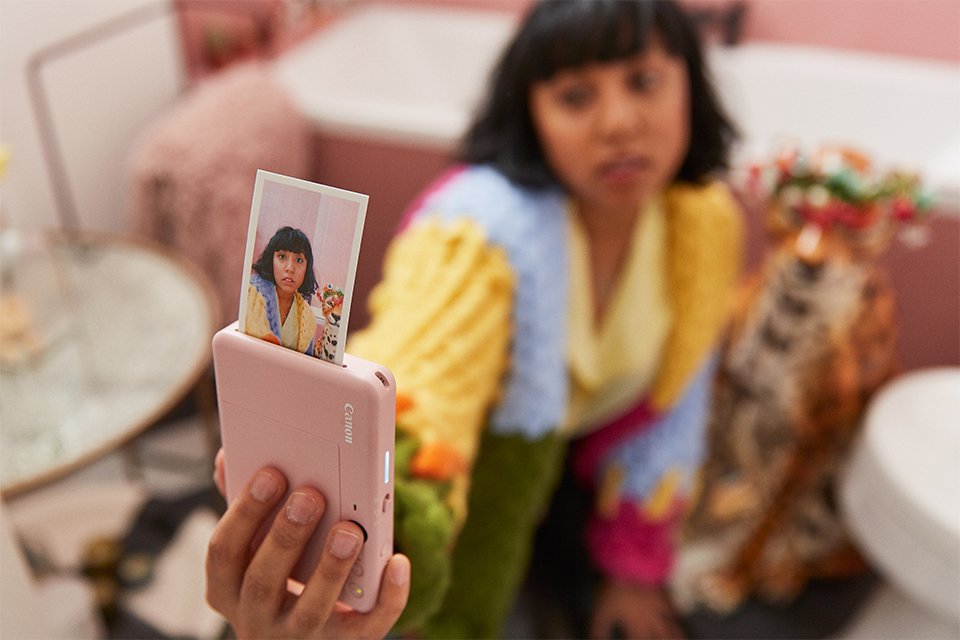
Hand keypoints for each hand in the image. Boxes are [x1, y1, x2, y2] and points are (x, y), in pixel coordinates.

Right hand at [205, 466, 409, 637]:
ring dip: (331, 567)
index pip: (223, 552)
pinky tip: (398, 563)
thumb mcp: (253, 548)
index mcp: (229, 587)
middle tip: (311, 496)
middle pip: (264, 581)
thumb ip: (244, 506)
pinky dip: (387, 597)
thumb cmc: (277, 575)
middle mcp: (256, 618)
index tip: (272, 473)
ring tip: (350, 529)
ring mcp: (299, 637)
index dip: (244, 512)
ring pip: (312, 609)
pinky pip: (366, 628)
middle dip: (287, 536)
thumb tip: (225, 457)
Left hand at [590, 580, 682, 639]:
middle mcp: (650, 621)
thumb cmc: (614, 589)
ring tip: (683, 639)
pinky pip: (672, 607)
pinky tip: (678, 615)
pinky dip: (676, 614)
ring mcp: (658, 608)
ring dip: (677, 635)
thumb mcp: (601, 610)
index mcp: (635, 626)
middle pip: (661, 638)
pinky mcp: (662, 594)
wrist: (629, 565)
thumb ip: (598, 628)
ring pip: (671, 626)